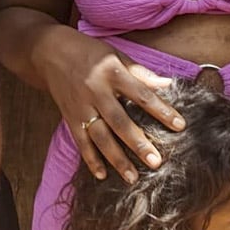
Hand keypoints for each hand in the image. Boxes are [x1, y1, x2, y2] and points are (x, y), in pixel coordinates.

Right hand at [37, 28, 183, 181]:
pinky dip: (90, 159)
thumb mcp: (116, 55)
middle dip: (138, 143)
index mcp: (112, 72)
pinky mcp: (69, 117)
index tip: (180, 126)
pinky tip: (102, 175)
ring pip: (100, 136)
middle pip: (120, 121)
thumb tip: (167, 85)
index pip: (142, 94)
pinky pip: (81, 141)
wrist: (50, 51)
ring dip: (117, 158)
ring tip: (132, 177)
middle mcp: (96, 91)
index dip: (161, 110)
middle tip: (156, 162)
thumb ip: (140, 73)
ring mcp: (81, 106)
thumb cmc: (89, 52)